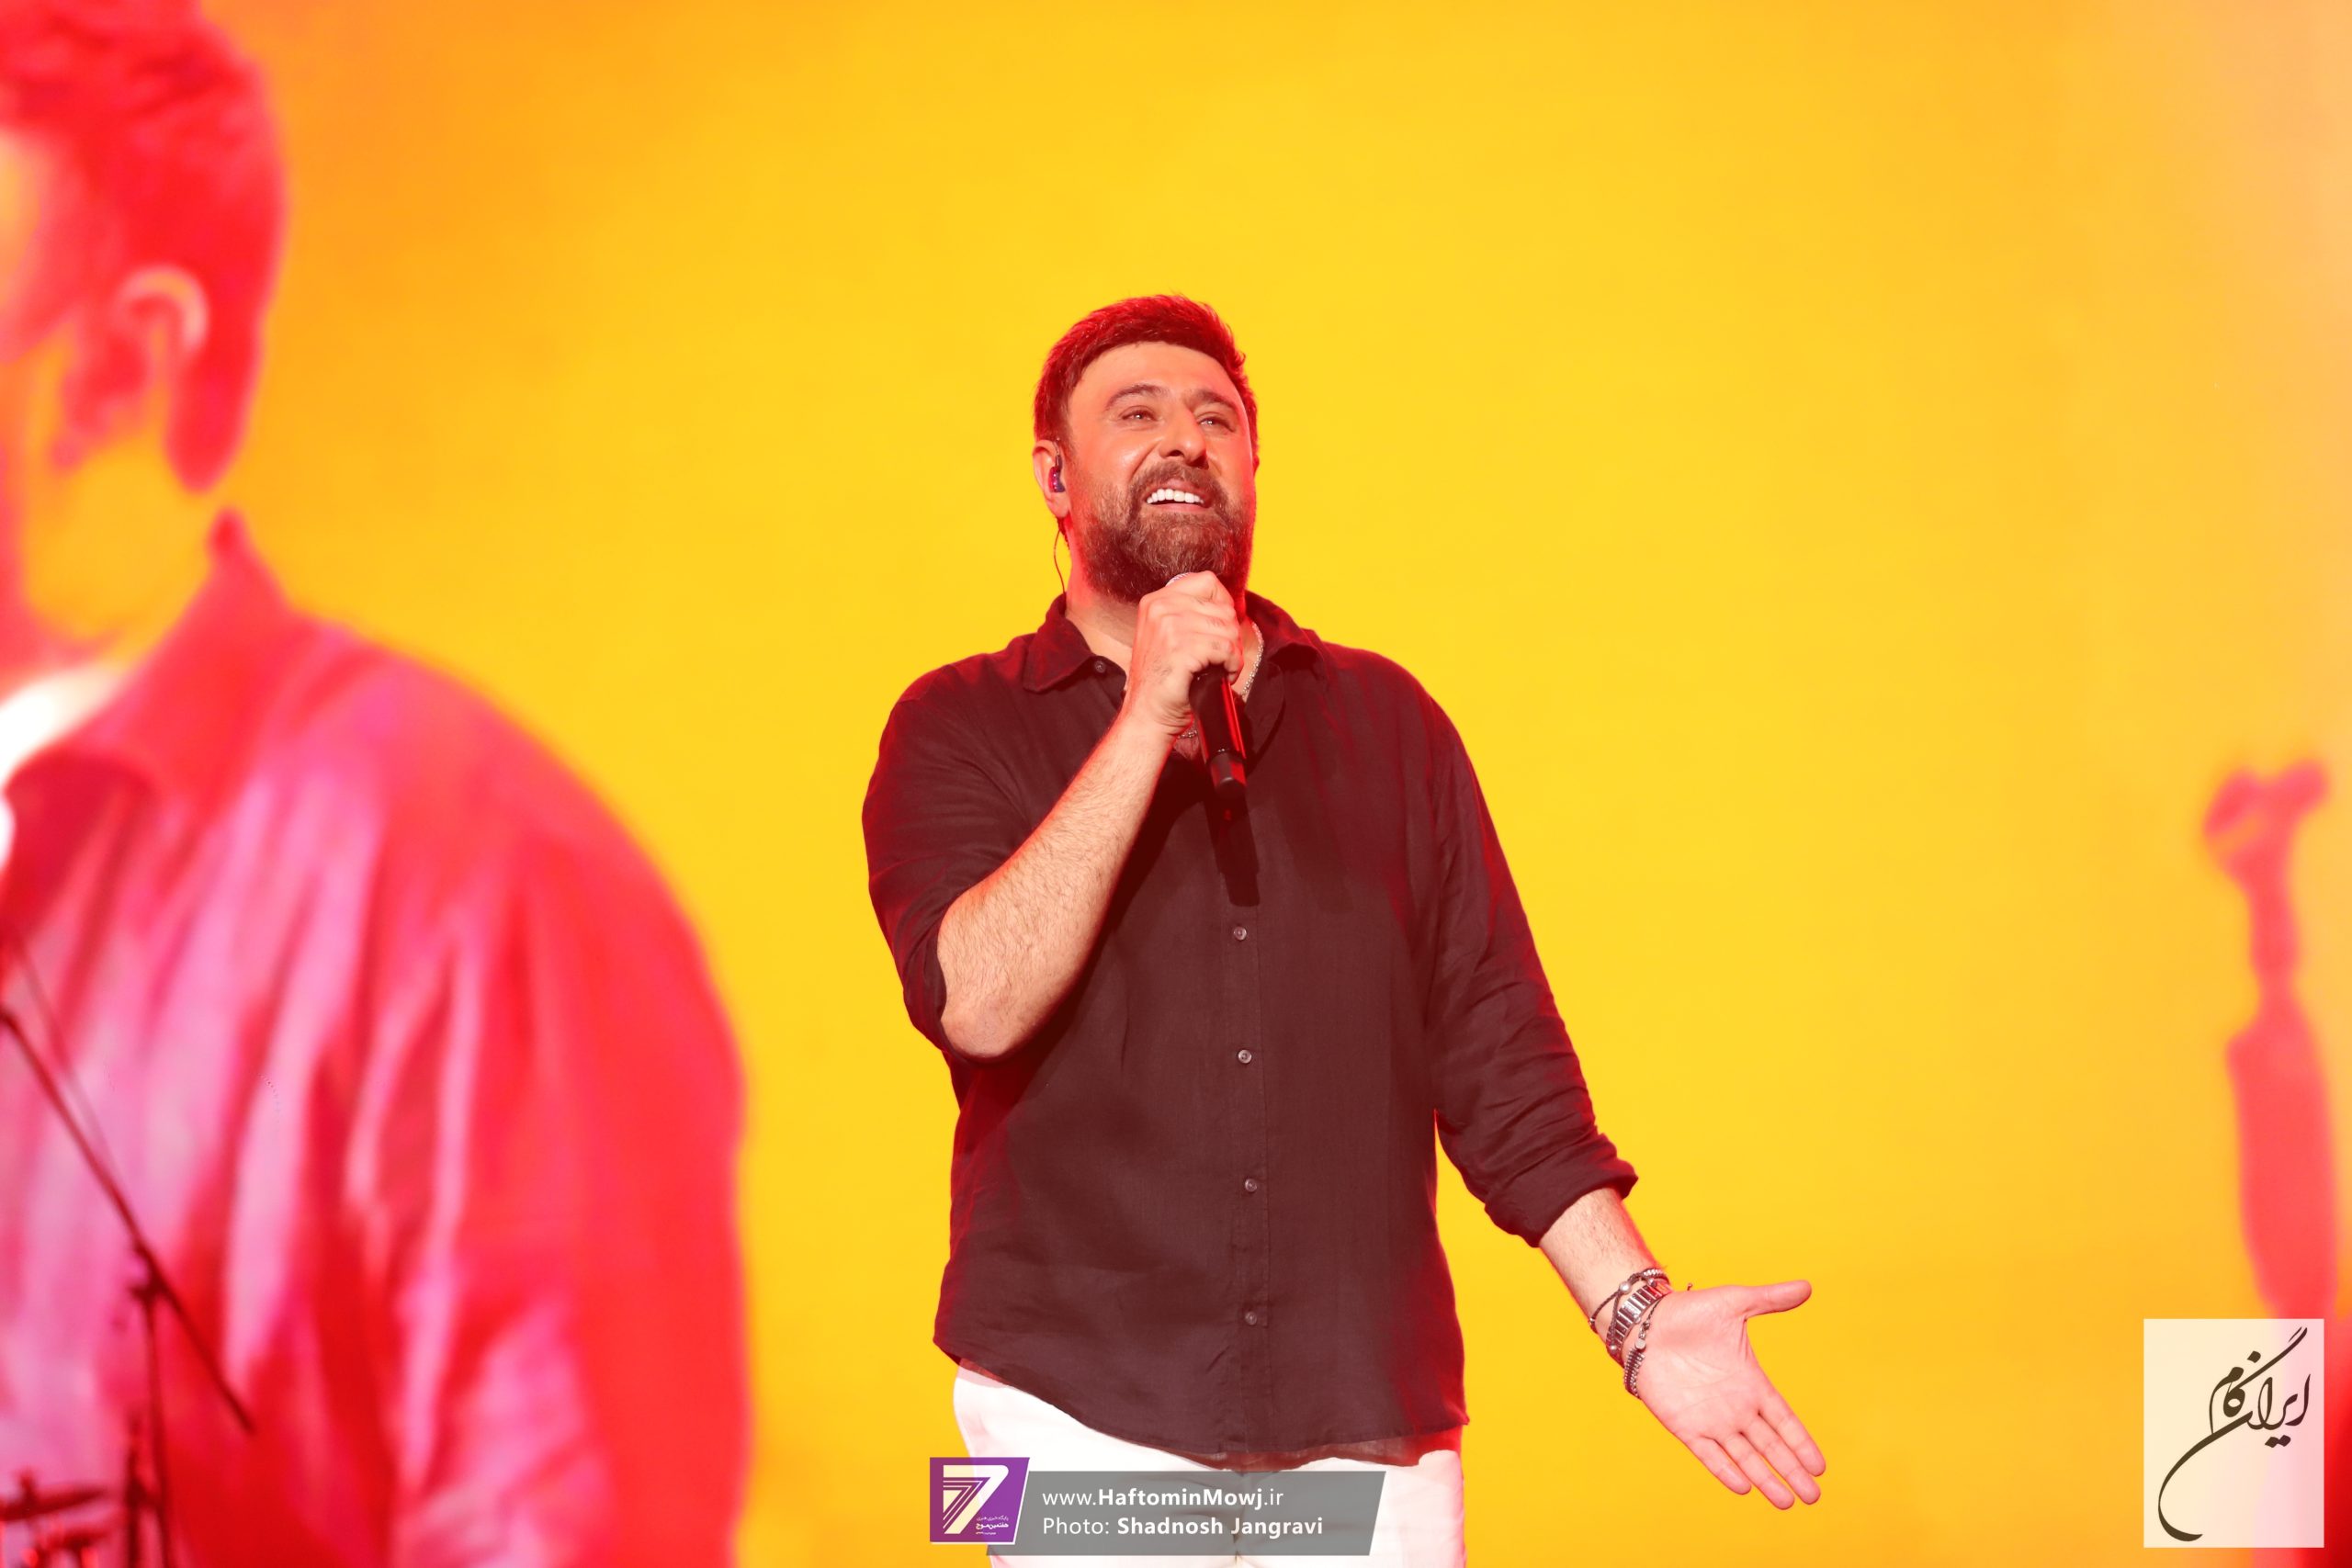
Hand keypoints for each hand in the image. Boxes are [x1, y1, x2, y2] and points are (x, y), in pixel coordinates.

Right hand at [1120, 572, 1242, 740]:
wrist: (1147, 713)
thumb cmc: (1162, 679)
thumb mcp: (1166, 635)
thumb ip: (1188, 614)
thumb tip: (1228, 606)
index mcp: (1156, 601)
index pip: (1207, 581)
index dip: (1224, 605)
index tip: (1221, 628)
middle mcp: (1160, 609)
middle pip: (1223, 608)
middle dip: (1230, 635)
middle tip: (1222, 657)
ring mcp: (1169, 628)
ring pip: (1228, 629)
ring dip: (1232, 653)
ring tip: (1221, 667)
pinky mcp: (1181, 649)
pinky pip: (1225, 648)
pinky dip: (1231, 665)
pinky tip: (1221, 675)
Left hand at [1629, 1280, 1824, 1506]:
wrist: (1646, 1323)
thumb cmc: (1690, 1312)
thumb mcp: (1734, 1302)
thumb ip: (1769, 1299)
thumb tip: (1806, 1286)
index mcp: (1752, 1383)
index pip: (1784, 1420)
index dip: (1801, 1442)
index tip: (1820, 1466)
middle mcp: (1736, 1407)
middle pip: (1770, 1447)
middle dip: (1792, 1471)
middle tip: (1814, 1497)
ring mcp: (1711, 1419)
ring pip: (1744, 1456)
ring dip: (1764, 1479)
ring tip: (1785, 1502)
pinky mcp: (1685, 1425)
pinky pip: (1709, 1454)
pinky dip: (1725, 1470)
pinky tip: (1743, 1487)